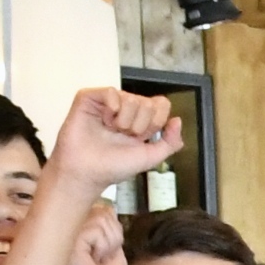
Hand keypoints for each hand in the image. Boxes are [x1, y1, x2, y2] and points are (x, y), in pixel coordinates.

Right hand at [50, 87, 182, 191]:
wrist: (86, 172)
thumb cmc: (113, 167)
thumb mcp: (150, 158)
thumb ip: (170, 142)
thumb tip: (177, 120)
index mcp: (141, 121)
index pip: (161, 104)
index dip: (156, 121)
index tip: (142, 137)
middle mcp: (125, 109)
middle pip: (148, 103)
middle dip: (139, 126)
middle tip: (123, 135)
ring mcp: (107, 102)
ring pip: (131, 98)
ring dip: (124, 121)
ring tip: (110, 130)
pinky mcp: (89, 98)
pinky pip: (111, 92)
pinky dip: (111, 109)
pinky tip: (103, 121)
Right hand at [66, 202, 127, 264]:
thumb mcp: (113, 246)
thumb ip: (110, 226)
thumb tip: (108, 207)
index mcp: (78, 228)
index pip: (103, 208)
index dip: (114, 228)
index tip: (109, 249)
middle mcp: (70, 228)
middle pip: (104, 211)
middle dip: (114, 235)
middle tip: (104, 255)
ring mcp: (67, 233)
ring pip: (102, 219)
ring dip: (109, 243)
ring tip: (98, 257)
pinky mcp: (67, 240)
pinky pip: (96, 230)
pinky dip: (103, 246)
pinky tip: (94, 259)